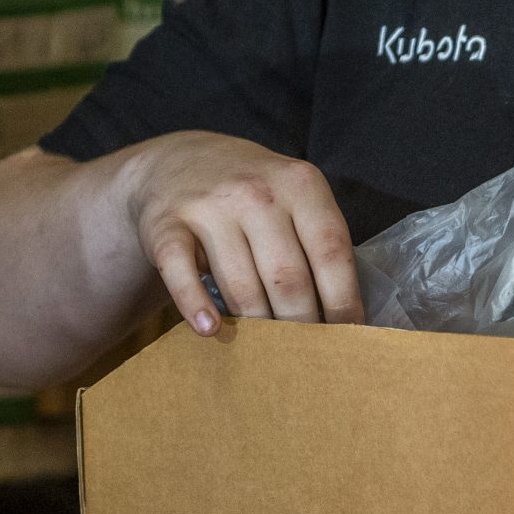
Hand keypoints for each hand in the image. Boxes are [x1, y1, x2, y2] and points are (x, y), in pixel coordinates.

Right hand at [119, 131, 360, 332]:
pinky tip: (209, 328)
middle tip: (304, 353)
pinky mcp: (166, 226)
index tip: (347, 336)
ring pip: (241, 287)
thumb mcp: (293, 195)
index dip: (343, 301)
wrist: (178, 161)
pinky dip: (196, 306)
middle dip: (300, 325)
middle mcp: (256, 192)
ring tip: (268, 352)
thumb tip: (346, 315)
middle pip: (288, 279)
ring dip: (256, 325)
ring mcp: (209, 207)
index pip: (331, 253)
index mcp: (300, 184)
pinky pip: (182, 275)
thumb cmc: (251, 192)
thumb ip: (316, 240)